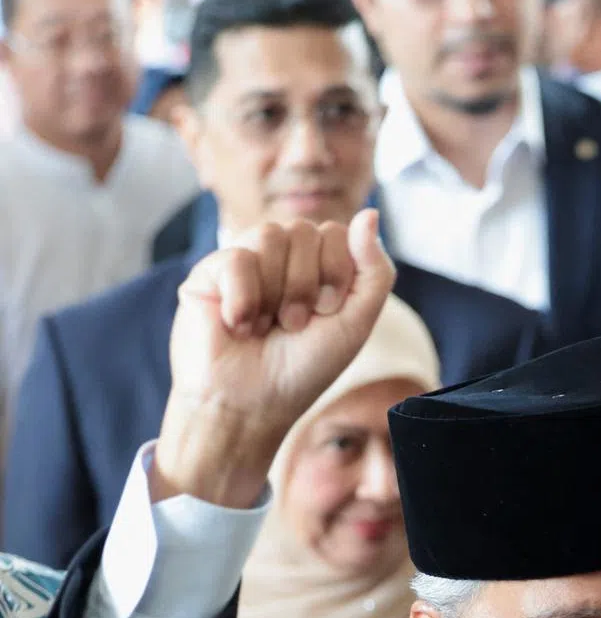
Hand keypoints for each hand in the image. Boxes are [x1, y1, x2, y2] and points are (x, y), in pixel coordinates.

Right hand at [154, 211, 394, 507]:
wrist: (251, 404)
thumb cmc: (303, 369)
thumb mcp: (355, 322)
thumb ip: (374, 271)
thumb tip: (371, 213)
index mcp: (318, 266)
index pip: (337, 234)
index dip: (337, 275)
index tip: (326, 314)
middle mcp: (282, 258)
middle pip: (305, 231)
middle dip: (307, 287)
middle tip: (293, 326)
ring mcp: (245, 261)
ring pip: (270, 236)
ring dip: (278, 294)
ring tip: (267, 328)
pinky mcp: (209, 272)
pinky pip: (236, 258)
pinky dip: (245, 301)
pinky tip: (238, 326)